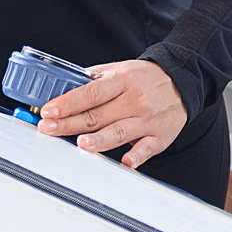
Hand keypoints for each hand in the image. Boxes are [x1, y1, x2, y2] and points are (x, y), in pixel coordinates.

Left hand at [38, 59, 186, 170]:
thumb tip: (65, 86)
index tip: (49, 111)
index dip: (67, 103)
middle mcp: (134, 100)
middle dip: (70, 124)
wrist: (182, 81)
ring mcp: (147, 120)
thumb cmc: (146, 78)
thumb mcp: (120, 69)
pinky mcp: (159, 137)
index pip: (89, 93)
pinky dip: (136, 156)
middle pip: (97, 115)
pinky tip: (125, 162)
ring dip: (100, 140)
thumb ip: (95, 79)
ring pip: (119, 132)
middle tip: (49, 129)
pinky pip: (146, 148)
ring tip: (82, 144)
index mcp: (121, 81)